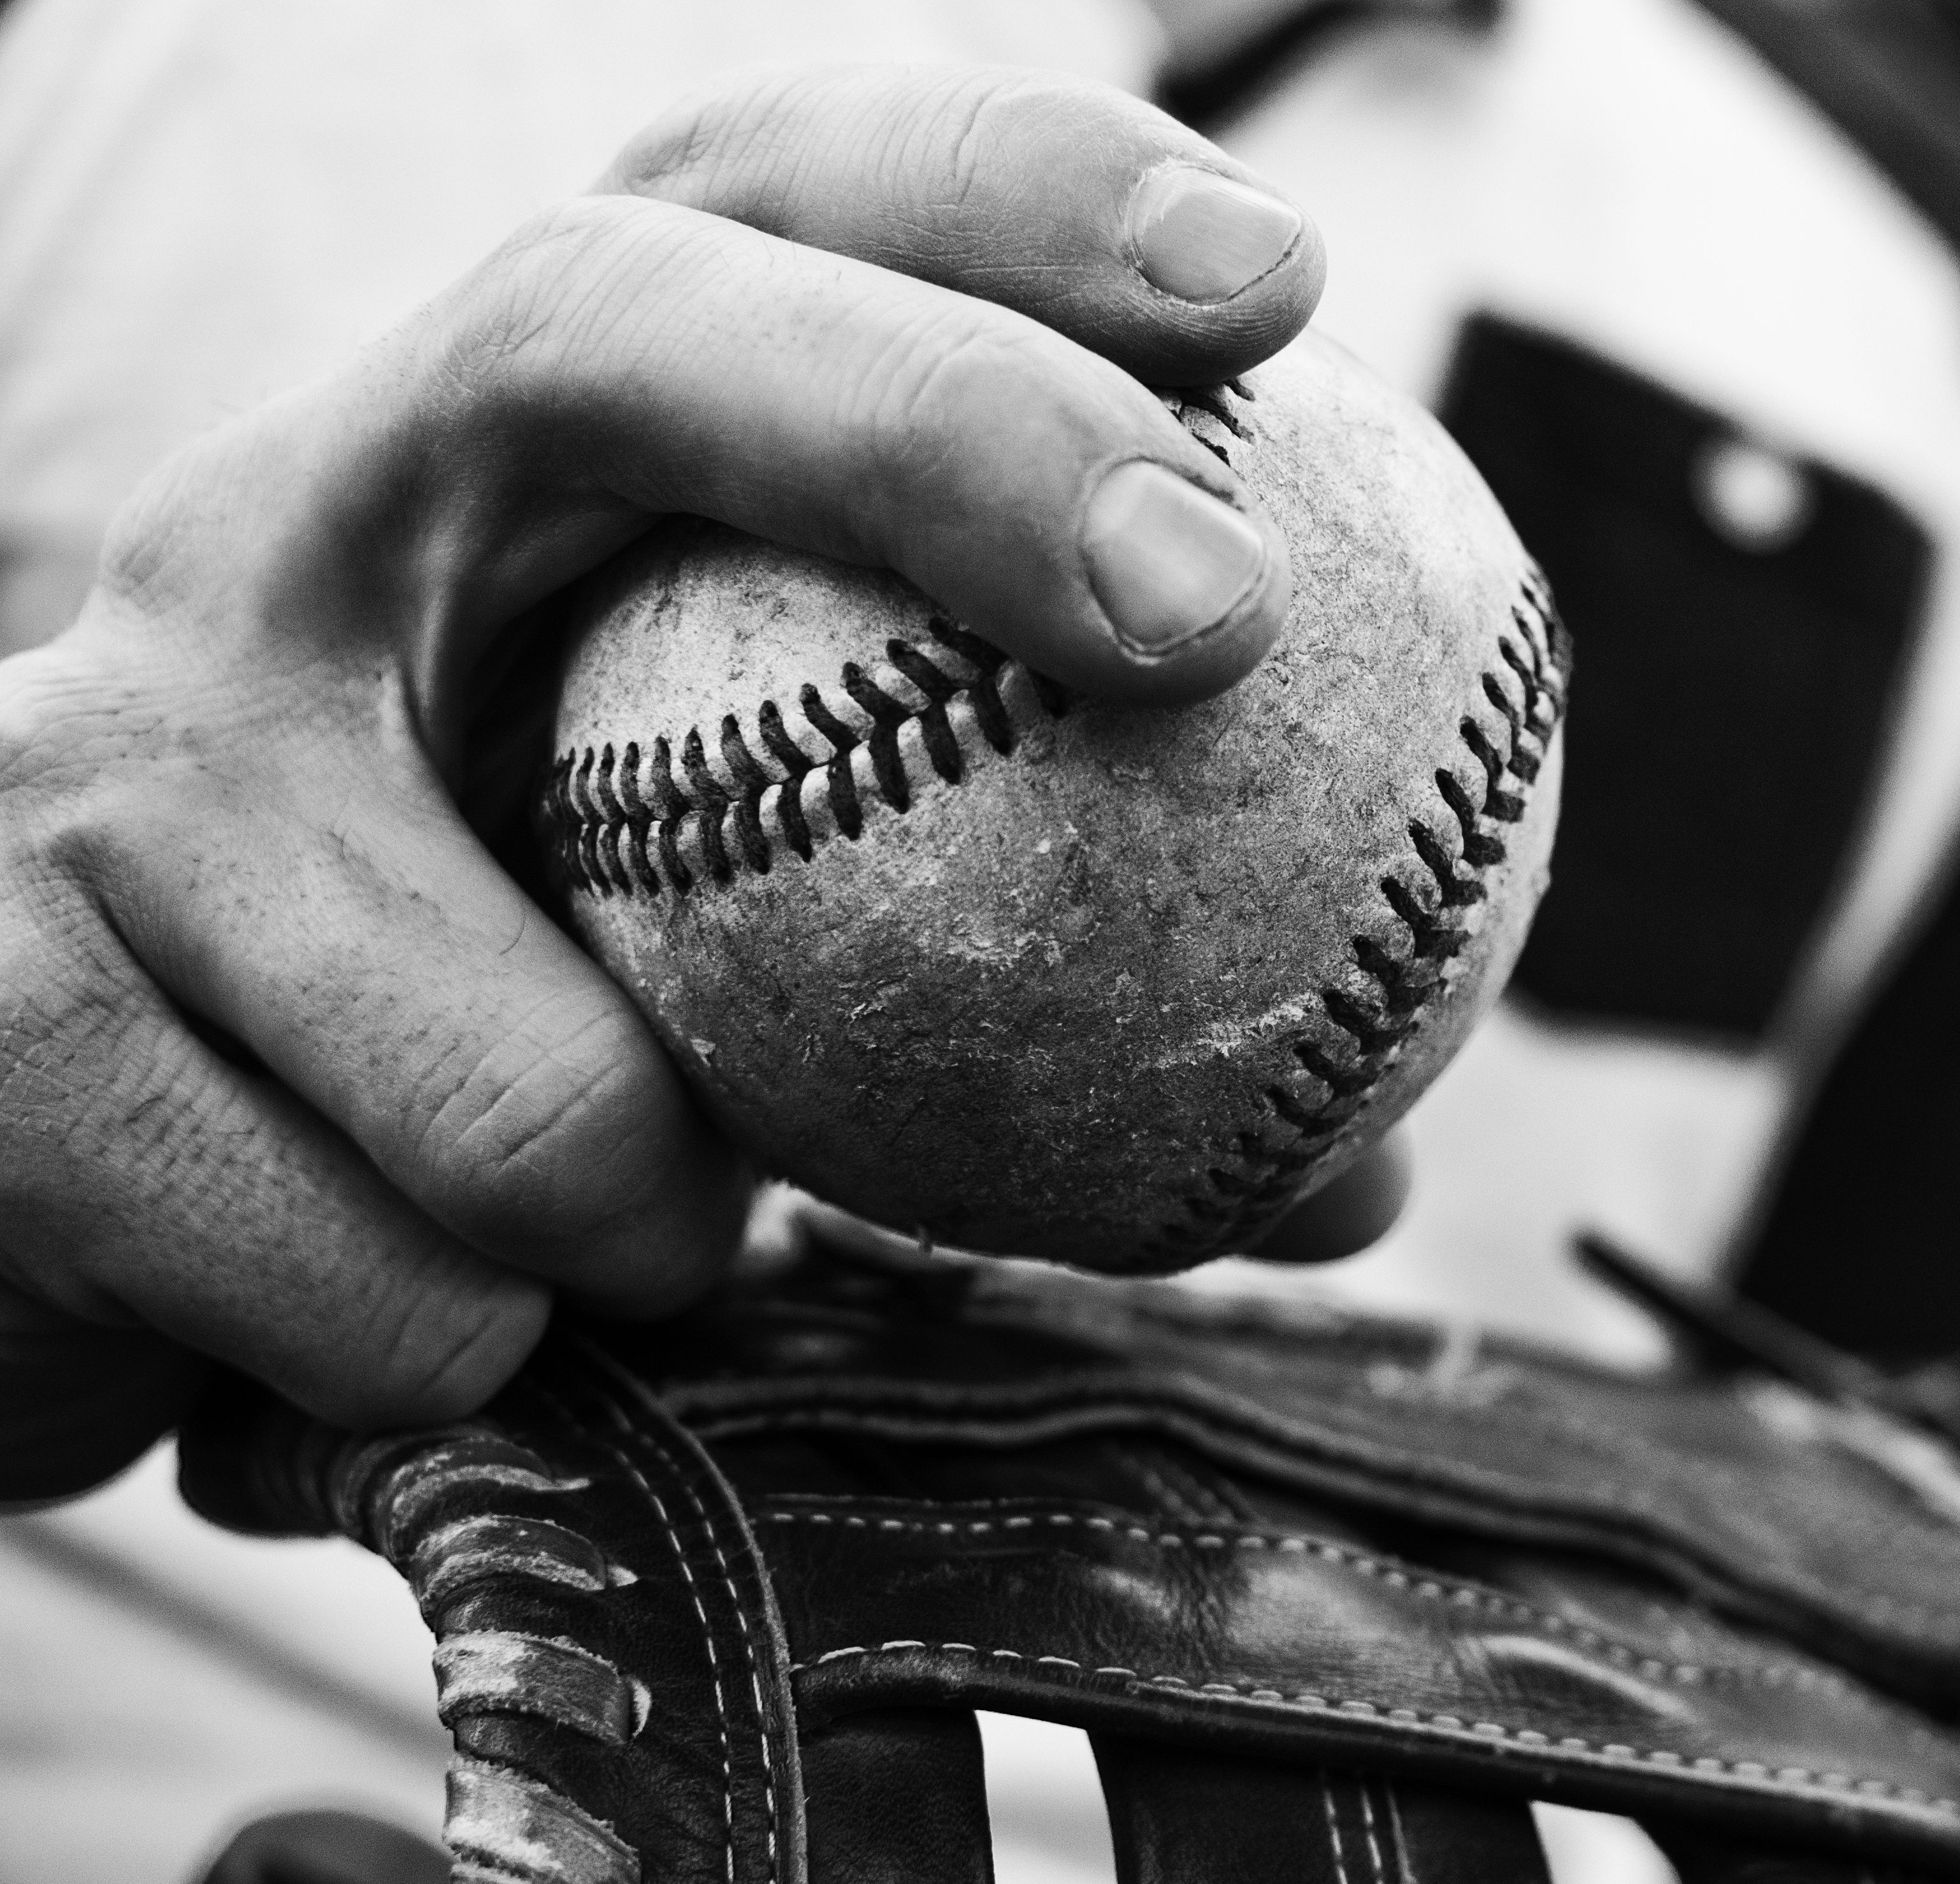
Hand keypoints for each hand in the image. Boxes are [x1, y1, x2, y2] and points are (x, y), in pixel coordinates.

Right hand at [0, 65, 1353, 1504]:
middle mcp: (273, 531)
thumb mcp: (706, 948)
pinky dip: (495, 1368)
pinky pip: (411, 1290)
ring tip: (615, 1249)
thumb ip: (987, 991)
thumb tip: (1348, 1154)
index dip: (1001, 195)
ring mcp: (101, 763)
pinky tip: (391, 1336)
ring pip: (550, 1070)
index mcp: (480, 473)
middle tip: (1208, 612)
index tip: (1278, 284)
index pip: (740, 198)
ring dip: (673, 1222)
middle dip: (939, 427)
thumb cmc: (442, 1046)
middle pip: (590, 327)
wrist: (29, 1193)